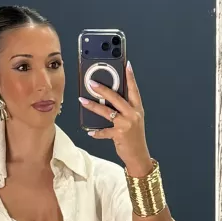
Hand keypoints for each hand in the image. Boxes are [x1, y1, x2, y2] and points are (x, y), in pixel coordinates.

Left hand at [78, 61, 151, 175]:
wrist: (139, 155)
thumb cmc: (134, 137)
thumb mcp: (133, 120)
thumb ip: (125, 109)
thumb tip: (108, 98)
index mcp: (137, 108)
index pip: (134, 89)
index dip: (130, 77)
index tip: (127, 65)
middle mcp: (133, 114)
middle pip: (116, 98)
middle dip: (103, 89)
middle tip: (92, 82)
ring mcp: (126, 124)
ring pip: (107, 112)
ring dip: (93, 106)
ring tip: (82, 101)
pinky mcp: (119, 135)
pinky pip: (104, 131)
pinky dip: (96, 132)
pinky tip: (90, 131)